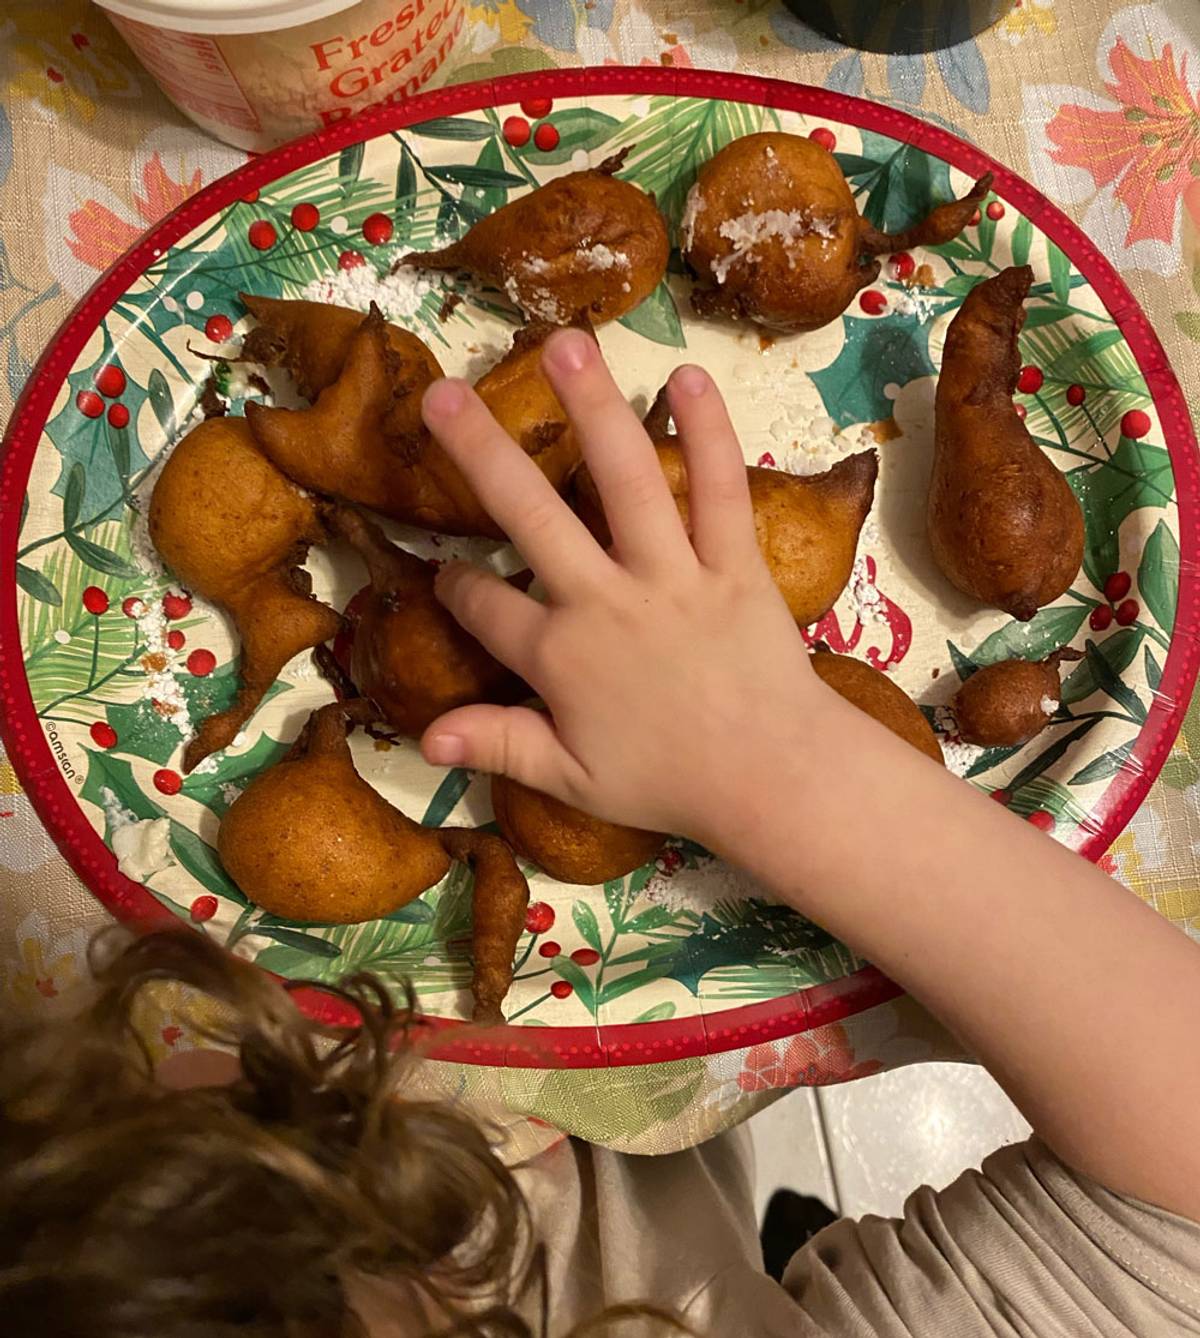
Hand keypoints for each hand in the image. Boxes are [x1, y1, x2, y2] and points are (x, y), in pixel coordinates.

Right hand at [418, 328, 818, 847]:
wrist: (774, 778)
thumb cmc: (671, 781)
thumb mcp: (572, 779)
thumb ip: (498, 746)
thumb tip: (421, 739)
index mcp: (561, 657)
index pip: (485, 607)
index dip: (457, 587)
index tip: (445, 572)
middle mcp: (605, 601)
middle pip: (531, 516)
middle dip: (481, 452)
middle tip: (442, 393)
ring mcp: (672, 574)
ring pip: (625, 480)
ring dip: (594, 408)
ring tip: (564, 342)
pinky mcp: (734, 562)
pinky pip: (720, 490)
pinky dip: (709, 434)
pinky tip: (687, 377)